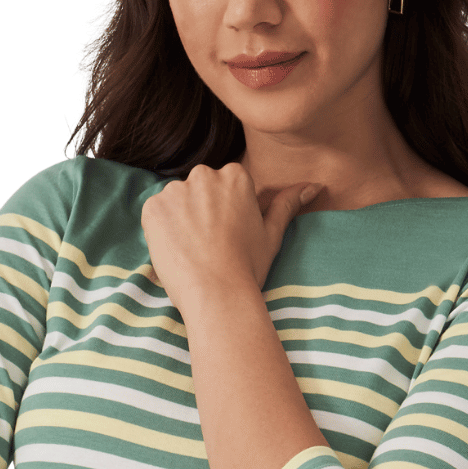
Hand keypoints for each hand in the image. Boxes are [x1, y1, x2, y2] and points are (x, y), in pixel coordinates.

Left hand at [142, 161, 323, 301]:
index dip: (224, 215)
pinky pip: (156, 213)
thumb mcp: (271, 233)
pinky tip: (176, 250)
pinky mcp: (153, 207)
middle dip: (201, 212)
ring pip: (176, 202)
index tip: (226, 236)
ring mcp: (175, 190)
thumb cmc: (248, 266)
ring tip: (193, 251)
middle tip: (210, 245)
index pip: (224, 188)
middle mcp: (204, 174)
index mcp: (235, 175)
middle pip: (199, 191)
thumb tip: (314, 186)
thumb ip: (287, 204)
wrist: (216, 293)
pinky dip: (162, 230)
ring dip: (181, 220)